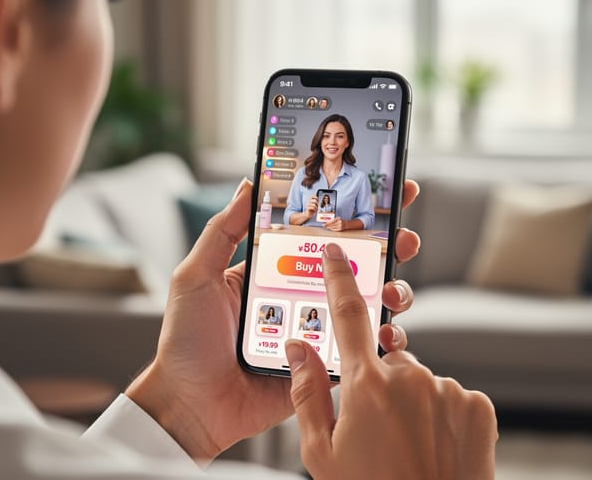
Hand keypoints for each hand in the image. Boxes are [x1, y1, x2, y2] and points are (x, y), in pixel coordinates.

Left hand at [125, 178, 421, 462]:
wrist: (189, 406)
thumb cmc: (186, 342)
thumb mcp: (197, 276)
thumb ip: (223, 232)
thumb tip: (248, 185)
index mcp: (275, 272)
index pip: (320, 236)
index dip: (353, 215)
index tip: (384, 192)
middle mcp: (301, 299)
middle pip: (356, 267)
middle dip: (389, 249)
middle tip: (404, 238)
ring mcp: (316, 333)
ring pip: (367, 306)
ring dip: (392, 292)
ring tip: (393, 290)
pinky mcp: (323, 368)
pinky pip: (361, 352)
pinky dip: (384, 342)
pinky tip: (388, 334)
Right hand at [286, 243, 497, 479]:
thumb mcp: (322, 453)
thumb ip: (307, 392)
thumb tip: (297, 347)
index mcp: (366, 385)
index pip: (348, 316)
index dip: (340, 278)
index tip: (337, 252)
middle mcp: (410, 377)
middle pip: (388, 359)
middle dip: (379, 382)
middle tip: (376, 428)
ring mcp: (447, 389)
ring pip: (420, 380)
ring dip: (411, 402)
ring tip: (407, 445)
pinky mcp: (477, 404)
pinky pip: (451, 397)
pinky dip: (441, 415)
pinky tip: (434, 446)